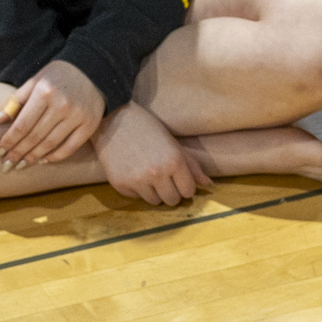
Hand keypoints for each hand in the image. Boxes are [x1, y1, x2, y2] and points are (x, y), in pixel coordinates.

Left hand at [0, 60, 105, 167]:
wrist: (93, 70)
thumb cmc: (57, 76)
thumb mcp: (35, 81)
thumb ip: (16, 101)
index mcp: (44, 92)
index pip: (22, 124)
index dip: (9, 141)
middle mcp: (61, 105)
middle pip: (34, 137)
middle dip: (18, 152)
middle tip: (7, 164)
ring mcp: (77, 116)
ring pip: (50, 144)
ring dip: (33, 157)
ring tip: (22, 164)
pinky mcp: (89, 125)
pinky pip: (70, 147)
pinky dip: (55, 157)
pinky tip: (43, 160)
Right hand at [93, 102, 210, 206]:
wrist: (113, 120)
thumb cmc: (147, 128)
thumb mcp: (173, 143)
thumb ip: (191, 165)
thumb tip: (209, 184)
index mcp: (174, 161)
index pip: (188, 191)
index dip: (184, 186)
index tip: (178, 179)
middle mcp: (157, 173)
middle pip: (173, 200)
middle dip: (170, 192)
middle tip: (162, 178)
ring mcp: (138, 181)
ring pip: (154, 202)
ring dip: (153, 192)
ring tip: (146, 173)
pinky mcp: (121, 185)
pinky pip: (136, 197)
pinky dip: (136, 189)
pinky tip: (132, 171)